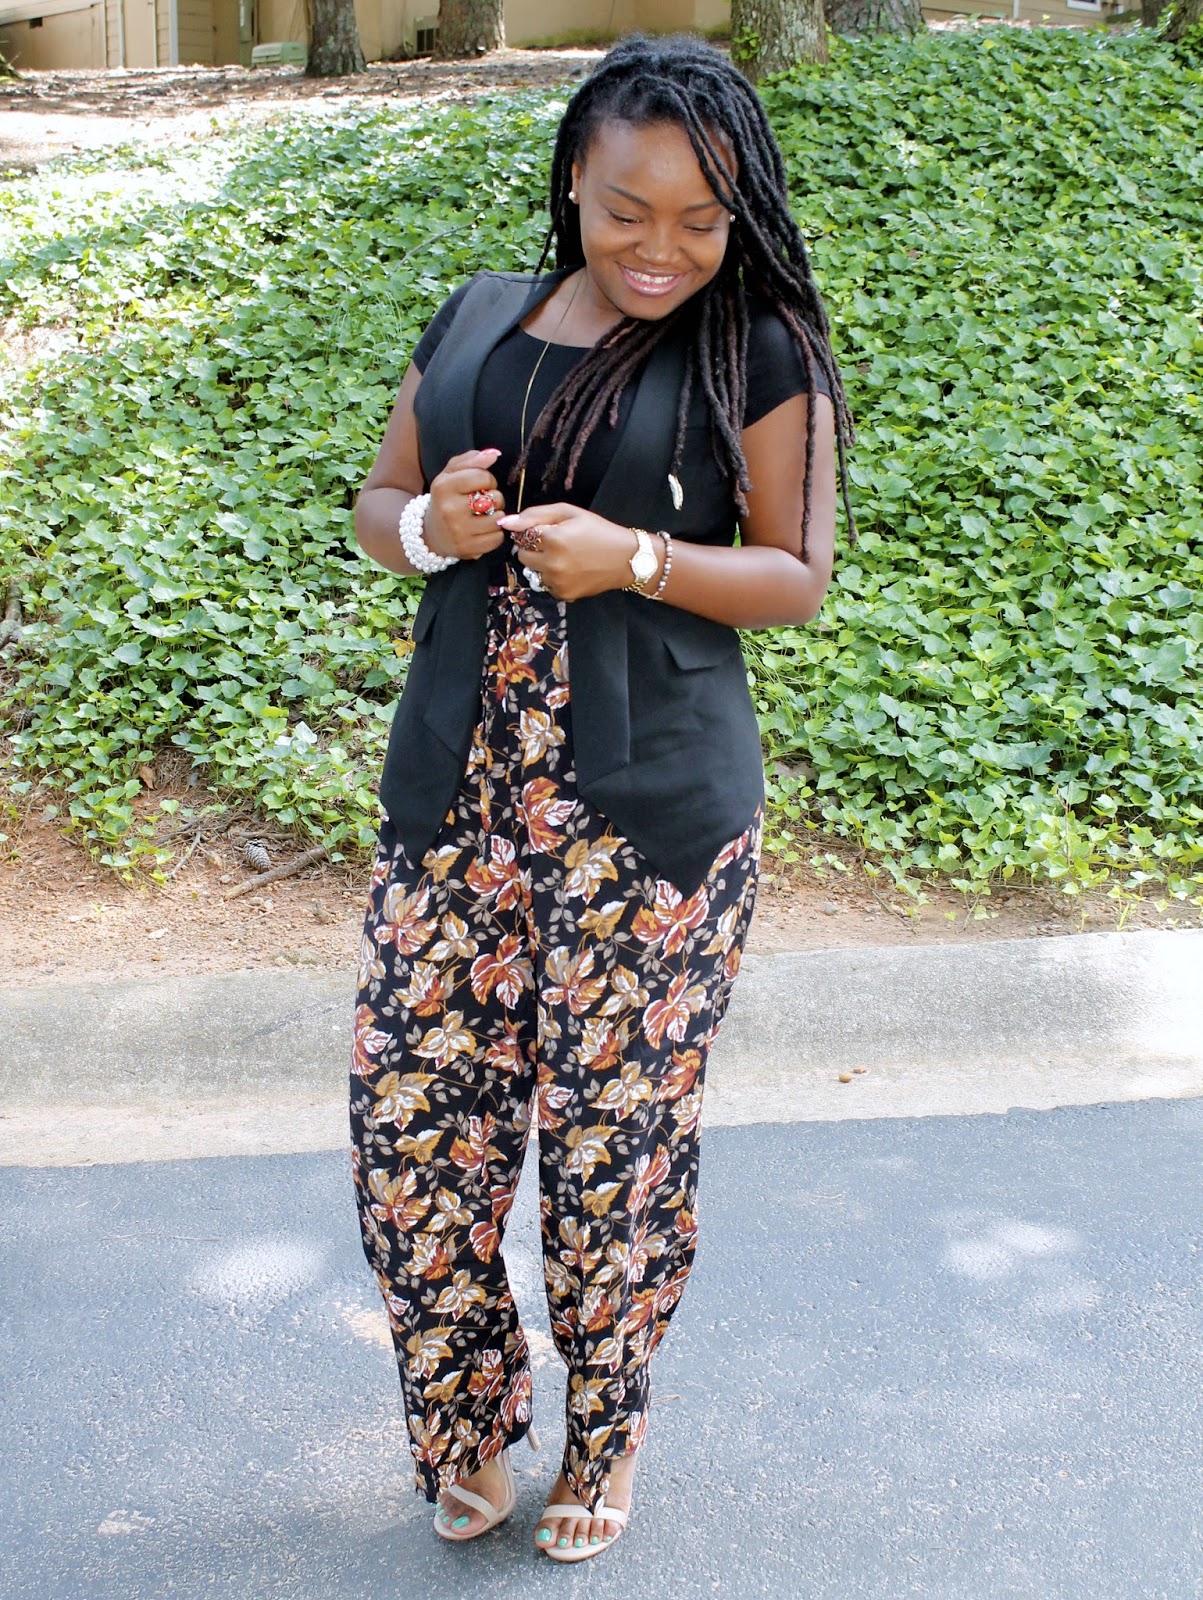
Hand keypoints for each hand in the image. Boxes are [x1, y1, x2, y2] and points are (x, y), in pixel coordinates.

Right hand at [425, 448, 507, 560]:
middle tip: (483, 503)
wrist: (430, 534)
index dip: (488, 480)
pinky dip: (495, 534)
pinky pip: (497, 538)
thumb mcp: (450, 474)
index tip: (481, 486)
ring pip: (498, 519)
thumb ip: (471, 460)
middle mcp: (449, 509)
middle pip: (495, 499)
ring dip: (496, 516)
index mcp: (444, 486)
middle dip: (494, 499)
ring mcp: (458, 531)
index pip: (483, 477)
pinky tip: (484, 530)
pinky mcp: (467, 548)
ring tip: (485, 516)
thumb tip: (494, 454)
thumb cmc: (446, 499)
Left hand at [495, 504, 646, 601]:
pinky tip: (571, 570)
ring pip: (533, 571)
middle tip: (556, 544)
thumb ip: (534, 515)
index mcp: (552, 538)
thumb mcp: (569, 513)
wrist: (625, 559)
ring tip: (567, 557)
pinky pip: (545, 584)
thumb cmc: (598, 531)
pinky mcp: (563, 594)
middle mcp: (552, 563)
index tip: (550, 531)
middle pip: (522, 556)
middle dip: (534, 549)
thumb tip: (504, 523)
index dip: (535, 531)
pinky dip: (553, 577)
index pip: (522, 536)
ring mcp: (557, 581)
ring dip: (543, 564)